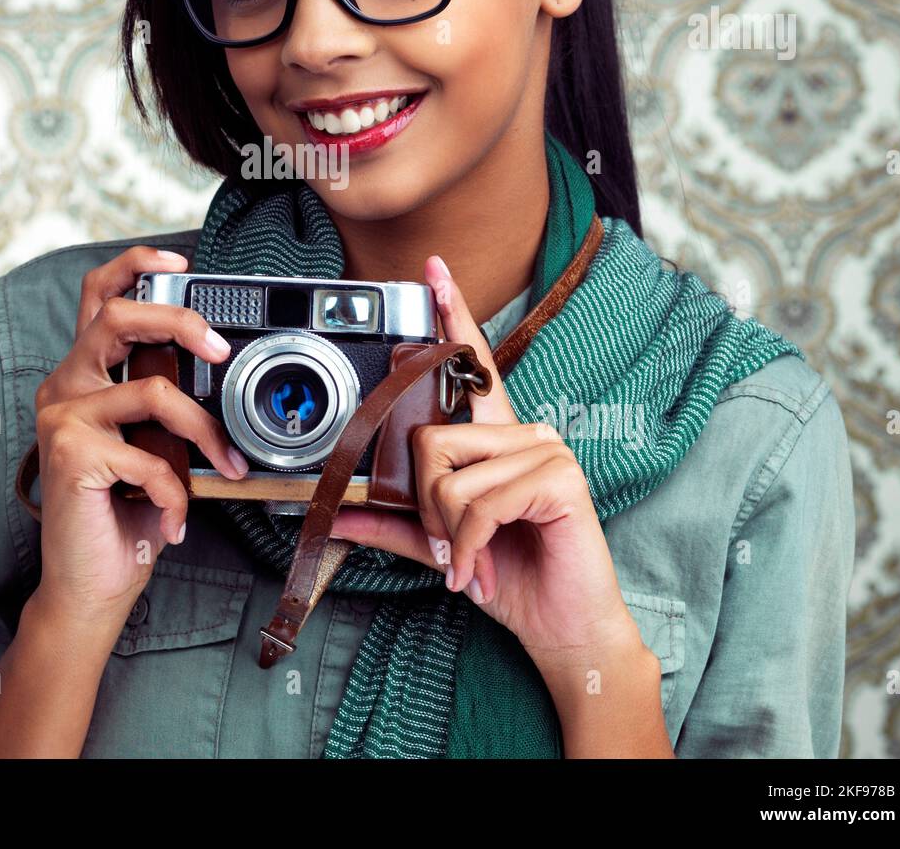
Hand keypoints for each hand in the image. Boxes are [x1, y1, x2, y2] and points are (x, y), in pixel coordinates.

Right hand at [27, 246, 249, 627]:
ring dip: (204, 432)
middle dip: (178, 320)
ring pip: (153, 391)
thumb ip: (168, 406)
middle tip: (219, 351)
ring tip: (225, 465)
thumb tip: (219, 373)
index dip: (135, 266)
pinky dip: (176, 492)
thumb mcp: (154, 446)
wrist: (91, 587)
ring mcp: (62, 418)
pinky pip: (152, 457)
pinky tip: (174, 521)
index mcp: (84, 377)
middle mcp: (65, 387)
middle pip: (117, 315)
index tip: (180, 262)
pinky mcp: (71, 454)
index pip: (99, 298)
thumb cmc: (126, 515)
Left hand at [328, 254, 640, 673]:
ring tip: (472, 561)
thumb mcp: (442, 544)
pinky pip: (481, 501)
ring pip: (451, 475)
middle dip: (427, 506)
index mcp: (498, 438)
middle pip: (431, 438)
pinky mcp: (560, 477)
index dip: (452, 317)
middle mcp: (524, 431)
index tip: (433, 272)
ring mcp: (546, 449)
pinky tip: (483, 570)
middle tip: (451, 546)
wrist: (562, 627)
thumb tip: (337, 509)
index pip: (472, 367)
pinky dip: (469, 546)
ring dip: (450, 533)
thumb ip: (395, 521)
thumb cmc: (510, 576)